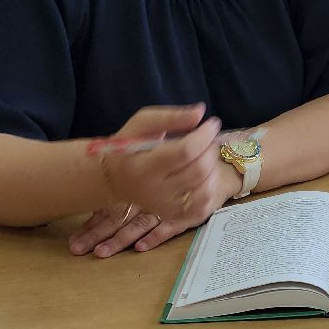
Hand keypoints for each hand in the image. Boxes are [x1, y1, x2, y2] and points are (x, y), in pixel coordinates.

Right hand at [70, 106, 234, 257]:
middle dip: (210, 150)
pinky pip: (204, 207)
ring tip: (205, 155)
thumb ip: (171, 117)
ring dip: (213, 168)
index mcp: (144, 166)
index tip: (212, 123)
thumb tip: (200, 112)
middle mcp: (155, 191)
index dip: (204, 136)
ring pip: (205, 190)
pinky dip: (211, 189)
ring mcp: (166, 207)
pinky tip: (205, 175)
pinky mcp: (174, 215)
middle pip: (198, 170)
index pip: (185, 152)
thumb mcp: (142, 123)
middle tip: (209, 138)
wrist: (115, 179)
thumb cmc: (129, 147)